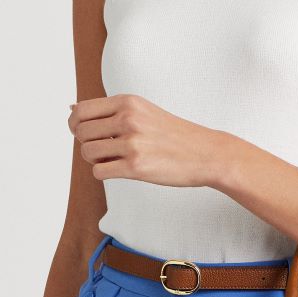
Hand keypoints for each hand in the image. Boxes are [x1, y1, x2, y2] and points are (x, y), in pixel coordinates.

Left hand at [68, 93, 225, 186]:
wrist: (206, 154)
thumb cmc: (175, 135)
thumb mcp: (143, 110)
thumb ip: (110, 110)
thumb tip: (71, 108)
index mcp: (127, 102)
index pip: (81, 110)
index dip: (76, 125)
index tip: (86, 135)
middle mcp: (127, 119)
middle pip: (80, 132)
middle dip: (85, 144)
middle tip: (102, 151)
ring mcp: (132, 143)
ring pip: (88, 153)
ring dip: (94, 160)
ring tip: (112, 161)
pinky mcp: (136, 167)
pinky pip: (100, 171)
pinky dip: (103, 173)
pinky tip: (118, 171)